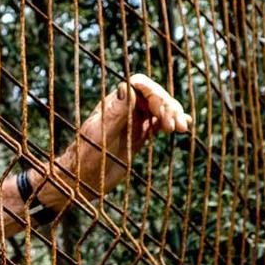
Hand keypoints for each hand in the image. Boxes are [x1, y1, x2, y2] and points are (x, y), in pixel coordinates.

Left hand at [39, 74, 190, 210]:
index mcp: (114, 103)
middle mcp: (124, 109)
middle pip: (153, 96)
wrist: (80, 180)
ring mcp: (132, 122)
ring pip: (158, 109)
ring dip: (173, 115)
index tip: (162, 113)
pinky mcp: (138, 136)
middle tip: (176, 127)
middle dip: (168, 106)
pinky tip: (184, 127)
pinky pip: (157, 124)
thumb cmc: (85, 158)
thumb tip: (129, 86)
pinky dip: (171, 123)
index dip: (154, 93)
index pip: (139, 85)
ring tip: (183, 129)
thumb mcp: (101, 135)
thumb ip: (116, 113)